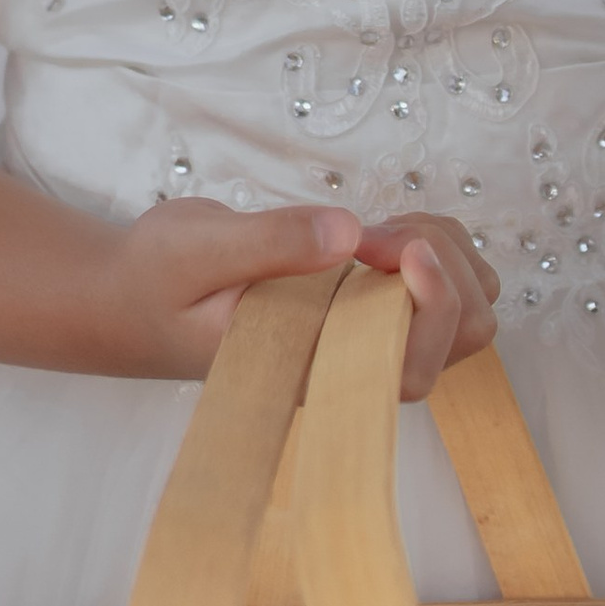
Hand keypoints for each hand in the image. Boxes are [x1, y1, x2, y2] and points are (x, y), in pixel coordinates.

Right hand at [97, 199, 499, 397]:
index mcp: (312, 372)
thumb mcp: (194, 249)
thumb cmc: (157, 282)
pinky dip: (431, 239)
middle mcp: (353, 362)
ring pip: (469, 302)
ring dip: (445, 251)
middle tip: (379, 234)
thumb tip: (345, 235)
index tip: (399, 245)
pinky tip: (377, 233)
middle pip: (466, 336)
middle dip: (445, 269)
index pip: (412, 371)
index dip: (434, 308)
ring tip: (377, 233)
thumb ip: (268, 242)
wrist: (136, 292)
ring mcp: (370, 331)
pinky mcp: (373, 299)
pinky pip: (443, 275)